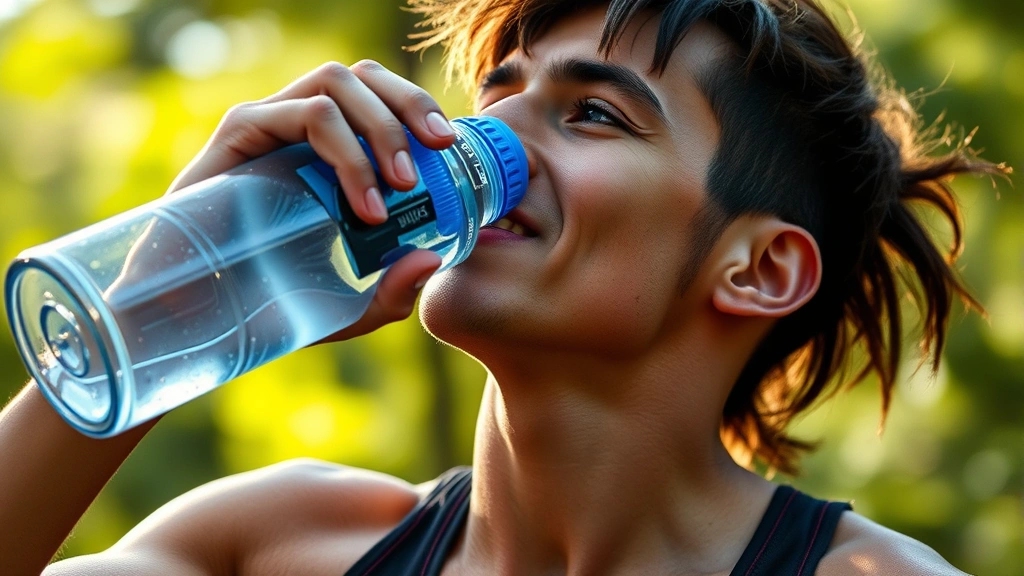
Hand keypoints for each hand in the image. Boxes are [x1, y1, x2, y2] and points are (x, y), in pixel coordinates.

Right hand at [169, 61, 454, 341]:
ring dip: (381, 128)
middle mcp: (299, 126)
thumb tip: (431, 260)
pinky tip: (365, 205)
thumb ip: (391, 290)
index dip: (418, 106)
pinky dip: (346, 151)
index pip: (379, 96)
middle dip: (410, 104)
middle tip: (438, 152)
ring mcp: (269, 124)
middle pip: (365, 77)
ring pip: (337, 82)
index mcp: (328, 149)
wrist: (193, 317)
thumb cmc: (268, 304)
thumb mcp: (347, 307)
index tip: (450, 147)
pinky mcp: (241, 132)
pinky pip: (305, 113)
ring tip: (401, 187)